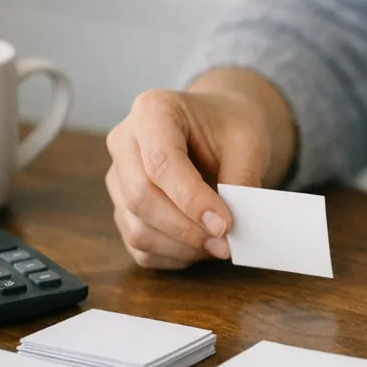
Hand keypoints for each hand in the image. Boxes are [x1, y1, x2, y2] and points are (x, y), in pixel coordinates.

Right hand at [106, 79, 279, 269]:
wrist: (217, 127)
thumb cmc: (229, 127)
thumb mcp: (248, 142)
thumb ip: (241, 180)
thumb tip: (232, 228)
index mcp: (153, 110)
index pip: (161, 162)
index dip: (192, 200)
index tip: (225, 224)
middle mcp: (124, 142)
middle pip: (141, 197)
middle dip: (187, 229)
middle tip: (227, 243)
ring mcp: (118, 178)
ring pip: (137, 227)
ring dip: (181, 246)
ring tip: (220, 245)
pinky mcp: (122, 208)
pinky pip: (138, 245)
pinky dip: (172, 255)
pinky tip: (200, 247)